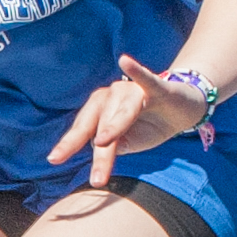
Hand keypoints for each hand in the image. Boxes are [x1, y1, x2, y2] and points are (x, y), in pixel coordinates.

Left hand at [48, 55, 208, 185]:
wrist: (182, 109)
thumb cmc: (150, 125)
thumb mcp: (130, 143)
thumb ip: (114, 146)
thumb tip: (102, 149)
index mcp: (99, 111)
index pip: (83, 130)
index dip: (69, 144)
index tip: (54, 159)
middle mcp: (110, 97)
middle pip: (100, 124)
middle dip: (96, 151)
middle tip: (94, 176)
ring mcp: (131, 90)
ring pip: (122, 112)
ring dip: (113, 127)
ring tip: (102, 142)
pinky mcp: (157, 86)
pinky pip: (145, 78)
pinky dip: (136, 70)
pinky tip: (124, 60)